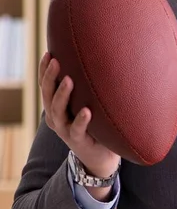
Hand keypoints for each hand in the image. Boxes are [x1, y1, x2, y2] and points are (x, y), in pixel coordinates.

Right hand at [39, 52, 120, 181]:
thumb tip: (99, 58)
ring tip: (69, 80)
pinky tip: (87, 111)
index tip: (49, 52)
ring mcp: (66, 130)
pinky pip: (78, 129)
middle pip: (48, 95)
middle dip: (50, 77)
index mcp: (56, 107)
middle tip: (56, 61)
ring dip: (63, 95)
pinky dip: (81, 120)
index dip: (44, 70)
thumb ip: (87, 87)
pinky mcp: (78, 140)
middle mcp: (57, 117)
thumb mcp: (86, 103)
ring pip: (59, 111)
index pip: (46, 85)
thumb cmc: (94, 124)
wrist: (100, 156)